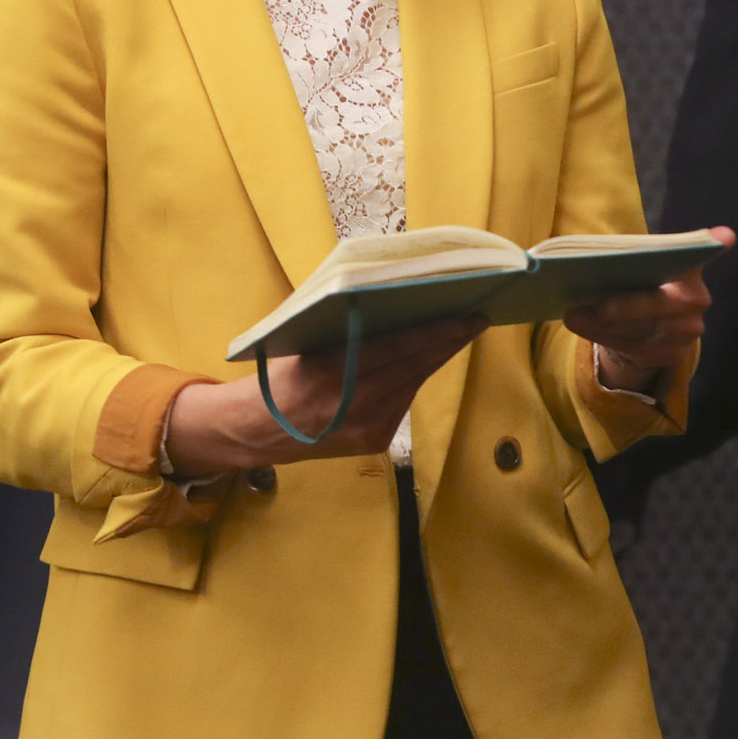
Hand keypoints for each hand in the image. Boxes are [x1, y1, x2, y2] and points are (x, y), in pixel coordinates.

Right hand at [163, 315, 488, 475]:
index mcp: (333, 372)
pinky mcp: (376, 441)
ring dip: (437, 357)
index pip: (396, 347)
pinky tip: (429, 358)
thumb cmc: (282, 373)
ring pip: (414, 383)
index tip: (465, 314)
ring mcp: (368, 427)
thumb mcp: (305, 341)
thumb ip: (343, 325)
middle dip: (448, 340)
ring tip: (459, 332)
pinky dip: (415, 378)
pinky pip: (404, 401)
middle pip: (414, 366)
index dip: (435, 331)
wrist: (261, 431)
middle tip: (476, 317)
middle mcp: (355, 404)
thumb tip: (387, 297)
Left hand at [564, 225, 734, 392]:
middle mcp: (698, 301)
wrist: (645, 322)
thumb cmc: (637, 282)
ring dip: (603, 325)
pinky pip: (637, 350)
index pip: (700, 254)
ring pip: (643, 330)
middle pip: (661, 303)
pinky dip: (607, 339)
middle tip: (585, 305)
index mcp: (691, 268)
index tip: (724, 236)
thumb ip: (634, 255)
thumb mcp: (637, 264)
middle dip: (622, 306)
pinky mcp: (674, 355)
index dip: (712, 245)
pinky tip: (585, 328)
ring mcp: (689, 332)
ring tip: (573, 316)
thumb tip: (598, 254)